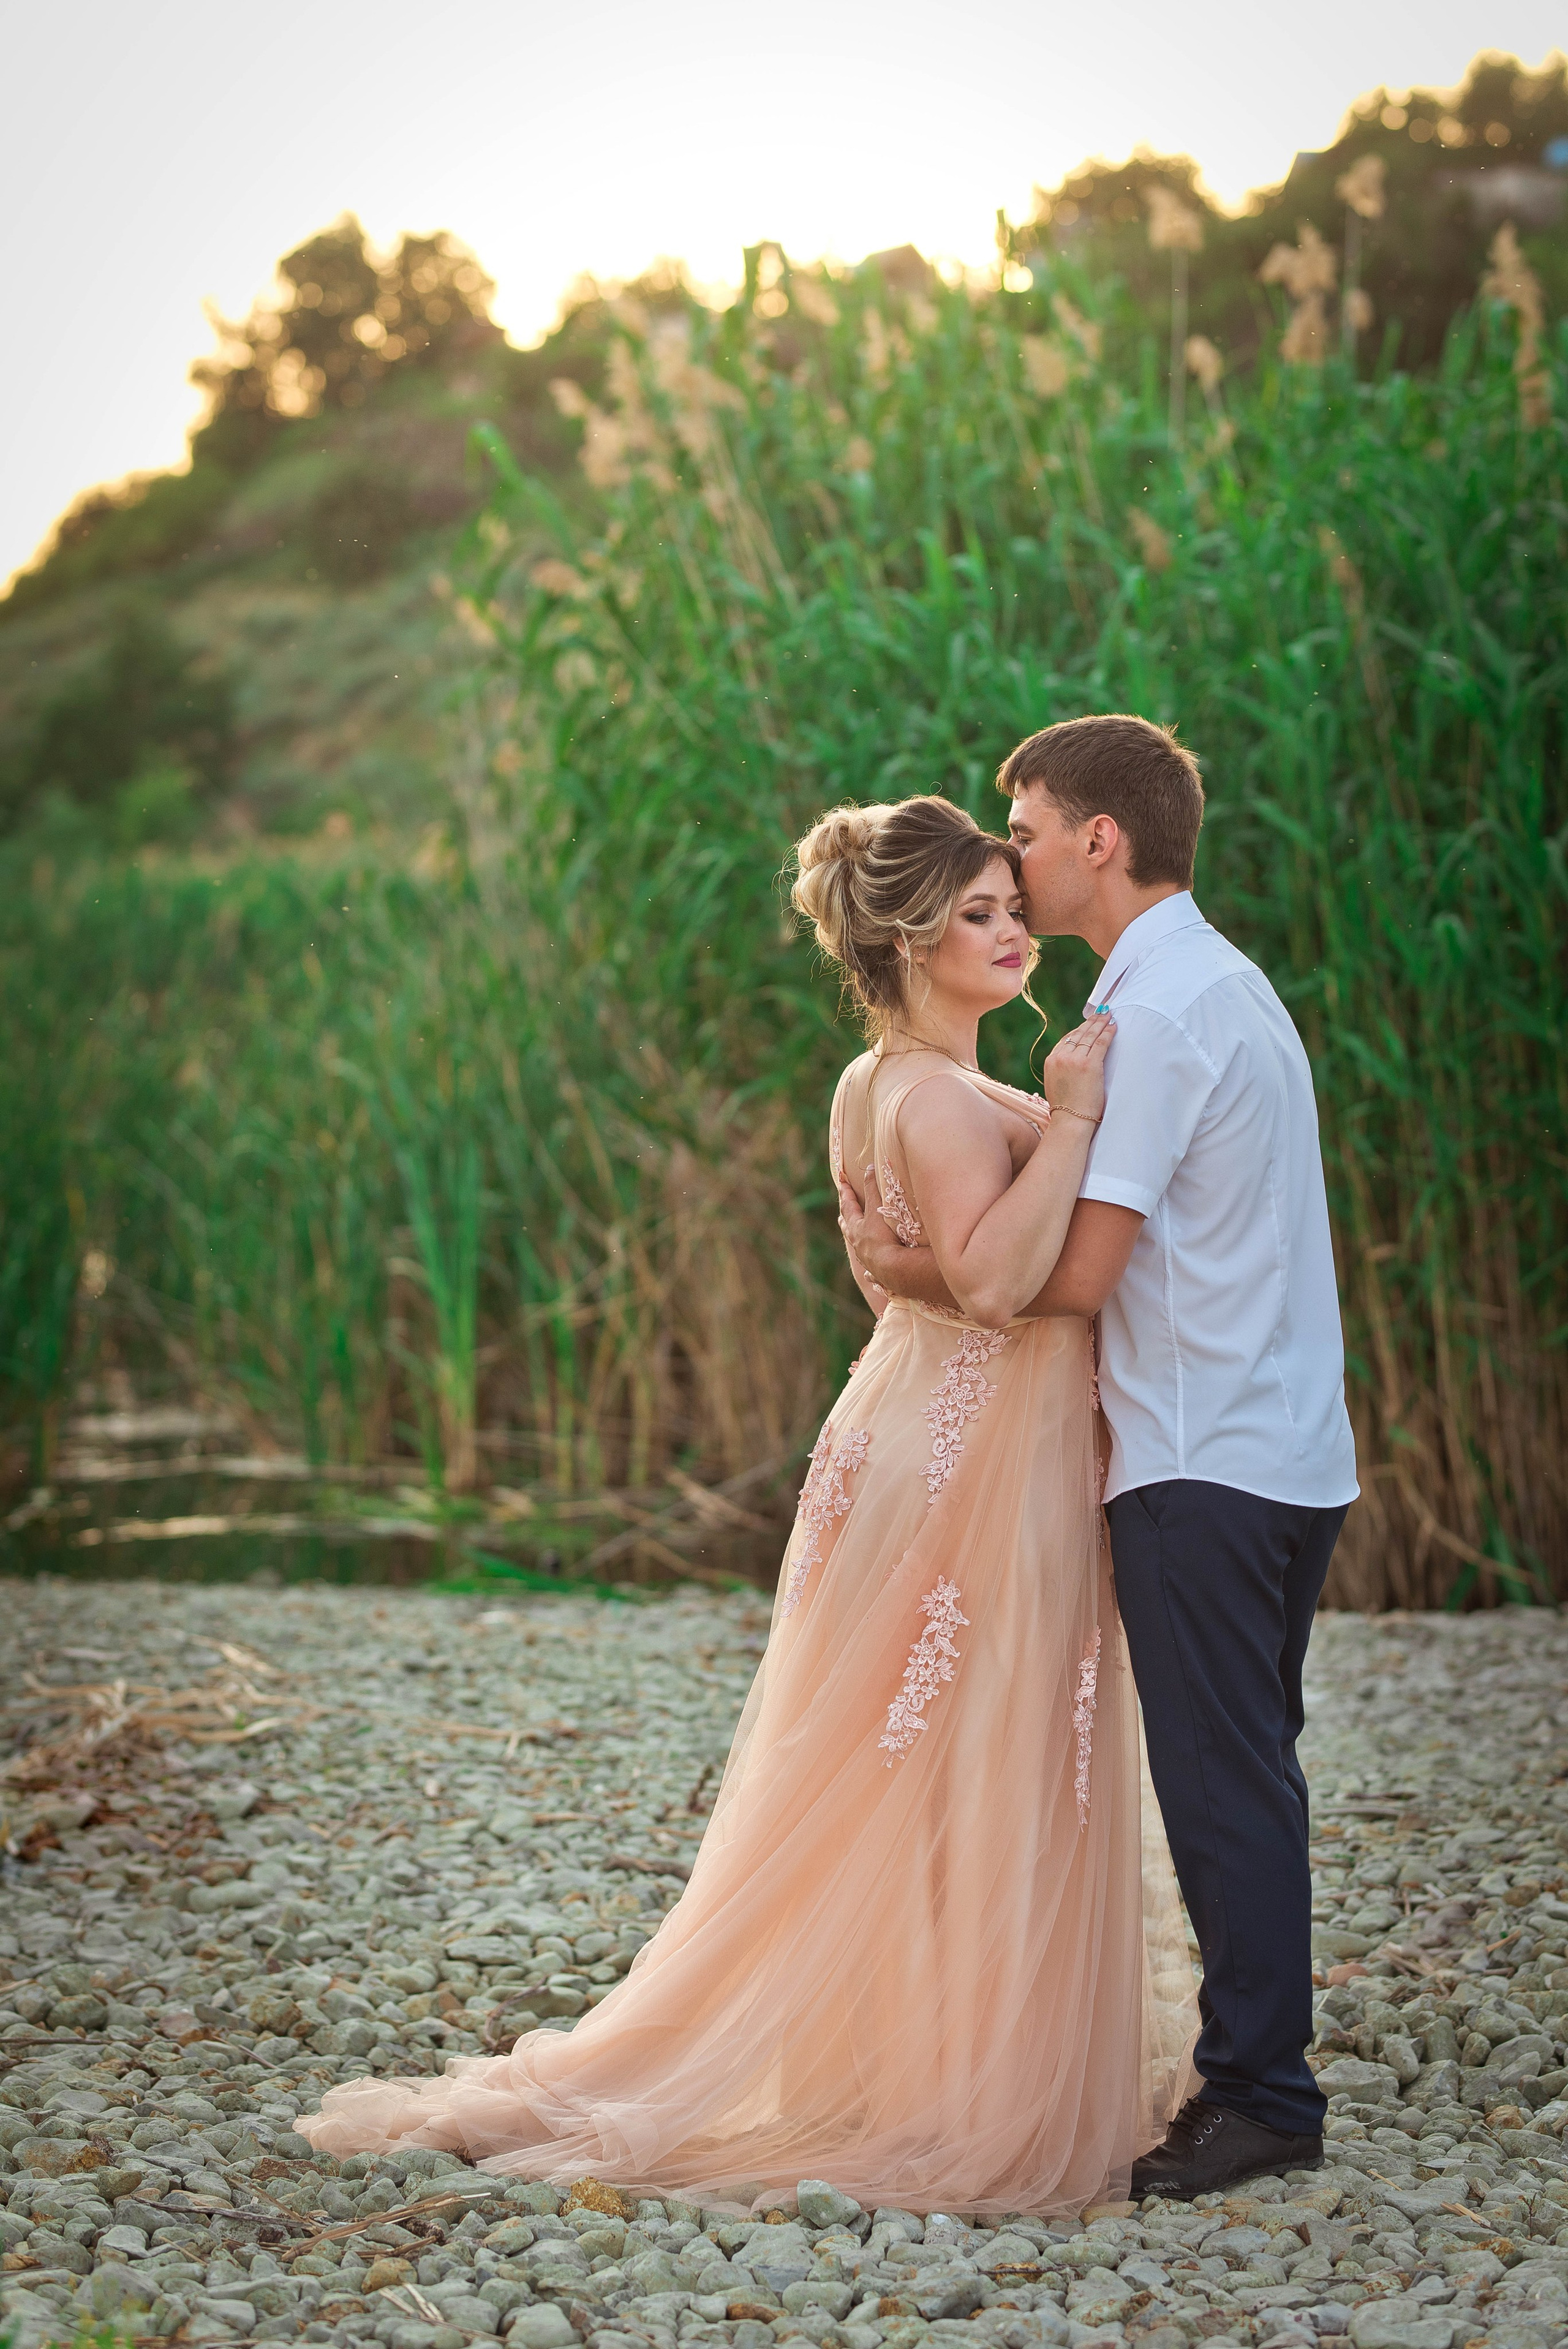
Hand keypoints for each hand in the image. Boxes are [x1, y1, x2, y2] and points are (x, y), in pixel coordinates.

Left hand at [838, 1168, 904, 1294]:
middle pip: (848, 1228)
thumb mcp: (877, 1209)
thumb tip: (868, 1168)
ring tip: (852, 1238)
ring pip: (857, 1248)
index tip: (841, 1184)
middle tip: (840, 1215)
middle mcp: (859, 1244)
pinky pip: (871, 1271)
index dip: (846, 1193)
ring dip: (855, 1242)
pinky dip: (870, 1270)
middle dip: (845, 1219)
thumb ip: (873, 1189)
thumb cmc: (884, 1237)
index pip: (848, 1206)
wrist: (894, 1268)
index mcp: (857, 1228)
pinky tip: (869, 1274)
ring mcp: (867, 1259)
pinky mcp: (878, 1273)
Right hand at [1041, 1009, 1114, 1125]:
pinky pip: (1100, 1043)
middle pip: (1078, 1034)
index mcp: (1051, 1061)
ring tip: (1109, 1015)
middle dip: (1091, 1022)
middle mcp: (1060, 1057)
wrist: (1070, 1120)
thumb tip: (1070, 1063)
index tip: (1088, 1024)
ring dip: (1101, 1023)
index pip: (1066, 1040)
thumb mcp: (1055, 1084)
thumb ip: (1061, 1070)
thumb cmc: (1066, 1108)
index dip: (1079, 1030)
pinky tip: (1113, 1026)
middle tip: (1101, 1012)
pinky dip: (1108, 1032)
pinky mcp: (1089, 1064)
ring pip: (1090, 1036)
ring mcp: (1074, 1059)